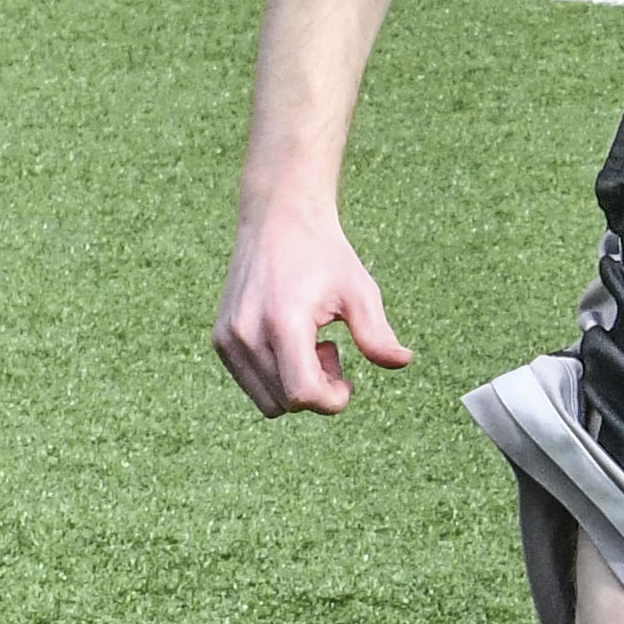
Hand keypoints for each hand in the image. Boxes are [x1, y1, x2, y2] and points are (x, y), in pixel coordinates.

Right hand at [214, 197, 413, 414]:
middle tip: (331, 351)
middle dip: (317, 390)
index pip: (302, 395)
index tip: (348, 379)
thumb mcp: (359, 291)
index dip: (332, 400)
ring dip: (295, 387)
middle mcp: (246, 333)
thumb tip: (403, 362)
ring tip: (310, 346)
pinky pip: (252, 385)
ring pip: (267, 402)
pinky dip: (276, 377)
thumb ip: (378, 333)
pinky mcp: (220, 339)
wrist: (279, 220)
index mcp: (282, 322)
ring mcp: (227, 338)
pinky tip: (290, 342)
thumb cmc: (324, 255)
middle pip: (286, 403)